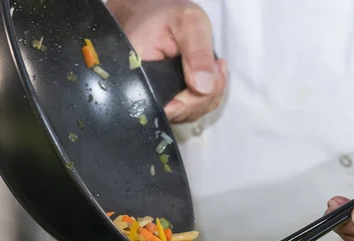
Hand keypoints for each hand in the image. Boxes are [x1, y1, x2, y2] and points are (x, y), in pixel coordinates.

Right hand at [107, 0, 226, 122]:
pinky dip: (205, 96)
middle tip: (217, 66)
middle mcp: (140, 92)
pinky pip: (190, 109)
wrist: (153, 13)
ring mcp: (153, 99)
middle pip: (178, 113)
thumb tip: (203, 87)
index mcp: (136, 72)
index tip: (205, 81)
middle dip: (204, 96)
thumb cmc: (166, 15)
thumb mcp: (188, 22)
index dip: (190, 101)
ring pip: (187, 114)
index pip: (164, 106)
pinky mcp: (165, 100)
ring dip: (207, 96)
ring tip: (213, 67)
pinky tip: (210, 75)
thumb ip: (198, 53)